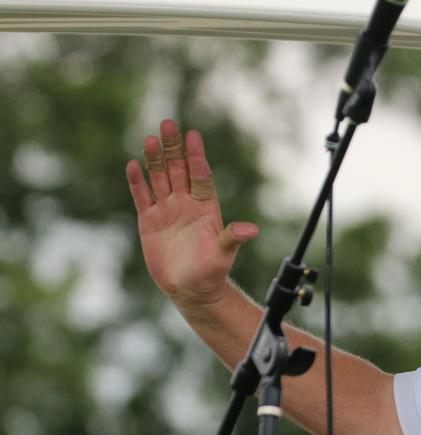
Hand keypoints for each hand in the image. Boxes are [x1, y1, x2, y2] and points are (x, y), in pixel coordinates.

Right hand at [125, 118, 258, 310]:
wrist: (191, 289)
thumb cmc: (212, 272)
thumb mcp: (223, 254)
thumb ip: (233, 238)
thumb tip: (251, 229)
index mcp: (206, 208)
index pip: (200, 176)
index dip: (196, 156)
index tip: (193, 135)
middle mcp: (186, 204)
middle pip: (178, 170)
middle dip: (173, 148)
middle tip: (168, 124)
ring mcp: (167, 211)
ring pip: (159, 178)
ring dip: (155, 160)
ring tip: (151, 139)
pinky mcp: (150, 221)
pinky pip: (143, 197)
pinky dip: (137, 182)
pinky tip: (133, 166)